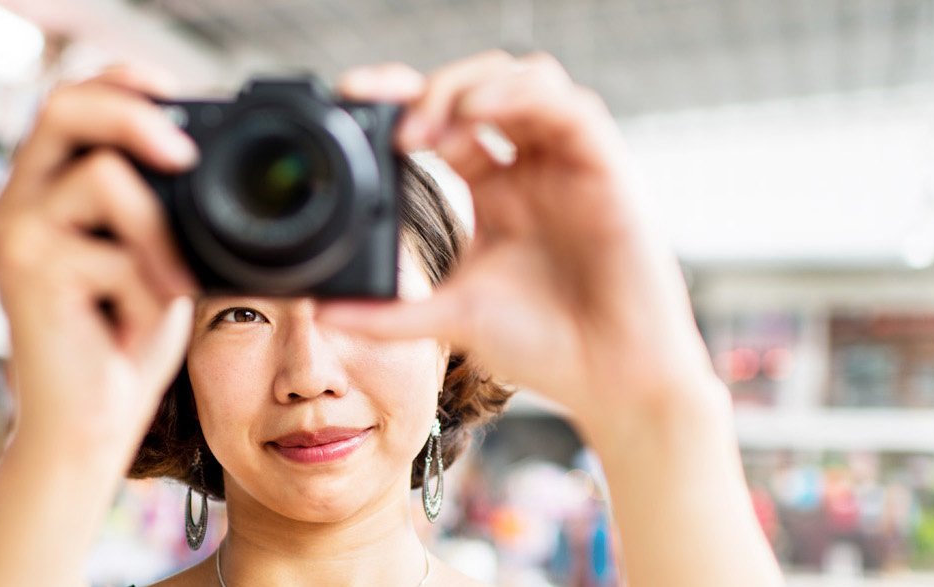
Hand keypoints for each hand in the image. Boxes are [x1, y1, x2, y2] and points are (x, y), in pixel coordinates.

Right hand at [0, 65, 198, 450]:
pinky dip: (146, 290)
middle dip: (134, 115)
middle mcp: (17, 202)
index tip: (175, 93)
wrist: (86, 426)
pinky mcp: (29, 271)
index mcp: (43, 189)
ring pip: (101, 176)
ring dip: (157, 233)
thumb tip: (196, 155)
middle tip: (185, 153)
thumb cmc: (121, 344)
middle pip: (64, 106)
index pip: (71, 101)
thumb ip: (157, 206)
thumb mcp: (153, 257)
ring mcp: (16, 233)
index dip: (122, 83)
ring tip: (167, 287)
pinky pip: (115, 250)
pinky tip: (132, 326)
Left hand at [321, 52, 721, 440]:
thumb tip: (321, 314)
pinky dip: (522, 97)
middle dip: (432, 89)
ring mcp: (568, 165)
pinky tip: (479, 114)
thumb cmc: (547, 348)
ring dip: (471, 86)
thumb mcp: (449, 320)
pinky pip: (570, 106)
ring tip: (427, 127)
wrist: (612, 381)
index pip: (445, 121)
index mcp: (493, 189)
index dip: (403, 101)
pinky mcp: (606, 169)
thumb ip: (387, 314)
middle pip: (481, 86)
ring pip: (526, 79)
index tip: (356, 101)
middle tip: (394, 126)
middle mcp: (530, 167)